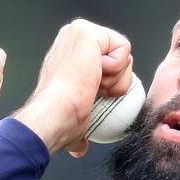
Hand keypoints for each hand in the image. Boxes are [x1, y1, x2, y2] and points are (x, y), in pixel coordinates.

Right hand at [12, 19, 132, 156]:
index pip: (110, 62)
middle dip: (114, 80)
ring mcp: (80, 31)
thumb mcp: (75, 114)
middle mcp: (74, 36)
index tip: (90, 94)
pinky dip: (116, 71)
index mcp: (70, 52)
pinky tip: (94, 77)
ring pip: (124, 55)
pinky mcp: (90, 32)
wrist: (55, 114)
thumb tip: (79, 149)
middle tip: (91, 90)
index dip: (108, 83)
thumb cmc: (60, 117)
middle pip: (120, 57)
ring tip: (91, 85)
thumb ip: (81, 122)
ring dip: (115, 79)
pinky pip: (124, 50)